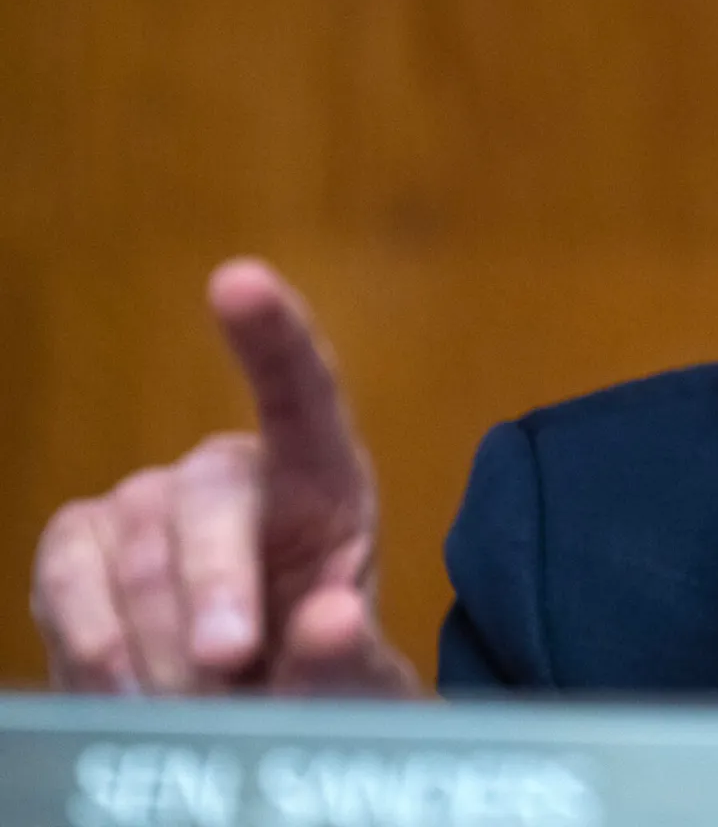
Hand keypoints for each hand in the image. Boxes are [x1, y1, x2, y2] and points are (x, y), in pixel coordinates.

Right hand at [30, 258, 417, 694]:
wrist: (245, 729)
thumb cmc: (313, 686)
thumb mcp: (355, 688)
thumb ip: (350, 660)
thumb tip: (335, 616)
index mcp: (324, 487)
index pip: (305, 396)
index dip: (274, 337)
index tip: (239, 281)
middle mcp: (233, 475)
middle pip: (212, 500)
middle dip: (217, 590)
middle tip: (230, 664)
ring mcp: (148, 501)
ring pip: (140, 553)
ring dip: (164, 648)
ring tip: (200, 701)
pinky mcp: (82, 541)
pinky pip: (71, 572)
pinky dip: (96, 639)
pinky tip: (127, 685)